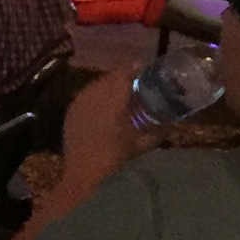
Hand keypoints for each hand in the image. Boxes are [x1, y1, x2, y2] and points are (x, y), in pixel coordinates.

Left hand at [57, 63, 157, 204]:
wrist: (83, 172)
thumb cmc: (114, 157)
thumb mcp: (140, 144)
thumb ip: (157, 131)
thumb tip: (170, 122)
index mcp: (112, 98)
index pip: (123, 74)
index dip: (134, 68)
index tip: (143, 67)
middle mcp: (94, 95)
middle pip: (109, 78)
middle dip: (121, 78)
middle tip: (135, 83)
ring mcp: (79, 101)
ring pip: (96, 85)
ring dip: (108, 86)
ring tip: (120, 95)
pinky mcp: (70, 111)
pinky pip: (85, 95)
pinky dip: (96, 96)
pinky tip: (104, 106)